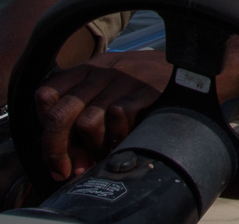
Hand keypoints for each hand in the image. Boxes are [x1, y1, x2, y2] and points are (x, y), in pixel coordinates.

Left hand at [33, 51, 172, 179]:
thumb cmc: (145, 88)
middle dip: (57, 149)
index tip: (55, 151)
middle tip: (66, 169)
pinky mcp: (146, 88)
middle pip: (61, 114)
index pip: (46, 94)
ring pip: (88, 122)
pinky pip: (118, 118)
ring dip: (94, 147)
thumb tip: (70, 166)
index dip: (45, 127)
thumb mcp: (111, 91)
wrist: (193, 68)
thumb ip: (84, 119)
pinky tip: (127, 138)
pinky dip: (119, 136)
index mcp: (88, 68)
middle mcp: (102, 70)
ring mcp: (124, 78)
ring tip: (105, 152)